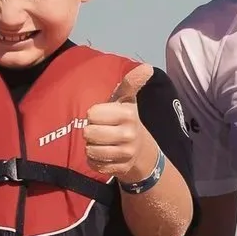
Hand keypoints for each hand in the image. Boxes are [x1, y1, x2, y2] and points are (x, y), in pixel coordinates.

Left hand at [83, 64, 159, 182]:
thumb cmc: (126, 120)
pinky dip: (94, 161)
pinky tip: (103, 155)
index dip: (94, 116)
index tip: (104, 117)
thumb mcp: (127, 100)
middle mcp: (129, 134)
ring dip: (91, 147)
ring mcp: (125, 153)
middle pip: (89, 133)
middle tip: (102, 131)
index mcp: (128, 114)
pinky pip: (94, 164)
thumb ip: (131, 83)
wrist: (142, 151)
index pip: (92, 114)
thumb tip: (147, 67)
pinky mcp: (119, 168)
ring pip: (90, 150)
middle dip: (91, 132)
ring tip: (103, 143)